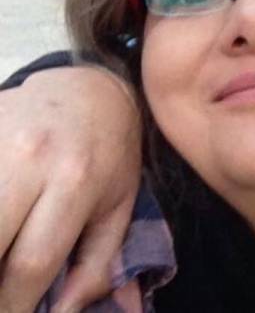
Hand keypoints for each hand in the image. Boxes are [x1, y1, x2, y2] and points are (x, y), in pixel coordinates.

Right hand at [0, 66, 141, 312]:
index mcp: (75, 181)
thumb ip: (99, 261)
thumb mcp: (120, 204)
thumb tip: (67, 312)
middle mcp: (29, 159)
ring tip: (2, 262)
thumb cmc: (108, 154)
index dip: (14, 305)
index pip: (31, 261)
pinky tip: (0, 222)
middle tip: (2, 295)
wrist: (86, 88)